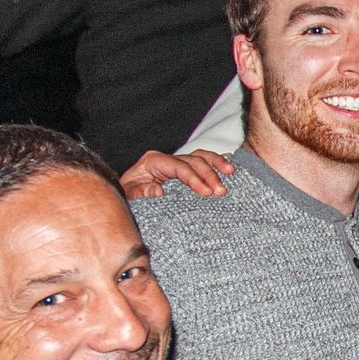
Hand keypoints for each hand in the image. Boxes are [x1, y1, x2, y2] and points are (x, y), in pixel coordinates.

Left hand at [120, 149, 234, 199]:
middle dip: (209, 174)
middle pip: (194, 160)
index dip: (195, 178)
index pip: (179, 166)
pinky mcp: (185, 172)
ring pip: (201, 156)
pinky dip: (216, 163)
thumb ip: (141, 193)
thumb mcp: (130, 197)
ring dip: (217, 163)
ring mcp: (177, 164)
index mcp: (153, 161)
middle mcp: (167, 159)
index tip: (206, 192)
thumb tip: (157, 191)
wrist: (127, 203)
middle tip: (221, 191)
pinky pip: (203, 162)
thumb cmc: (129, 199)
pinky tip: (229, 165)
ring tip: (231, 172)